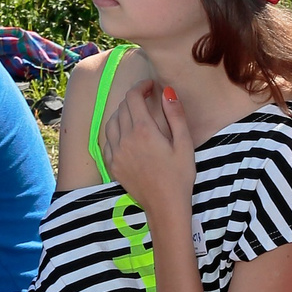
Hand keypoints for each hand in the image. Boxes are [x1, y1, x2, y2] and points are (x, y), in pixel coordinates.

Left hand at [102, 78, 195, 215]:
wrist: (165, 205)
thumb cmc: (179, 175)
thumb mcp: (184, 143)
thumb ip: (175, 115)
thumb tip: (167, 91)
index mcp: (143, 130)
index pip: (133, 97)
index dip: (141, 86)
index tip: (150, 86)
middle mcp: (125, 139)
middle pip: (122, 107)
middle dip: (134, 98)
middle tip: (147, 98)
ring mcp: (115, 153)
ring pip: (112, 122)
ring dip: (122, 113)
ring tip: (136, 114)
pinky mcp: (112, 165)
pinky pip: (107, 140)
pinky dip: (115, 131)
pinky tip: (125, 134)